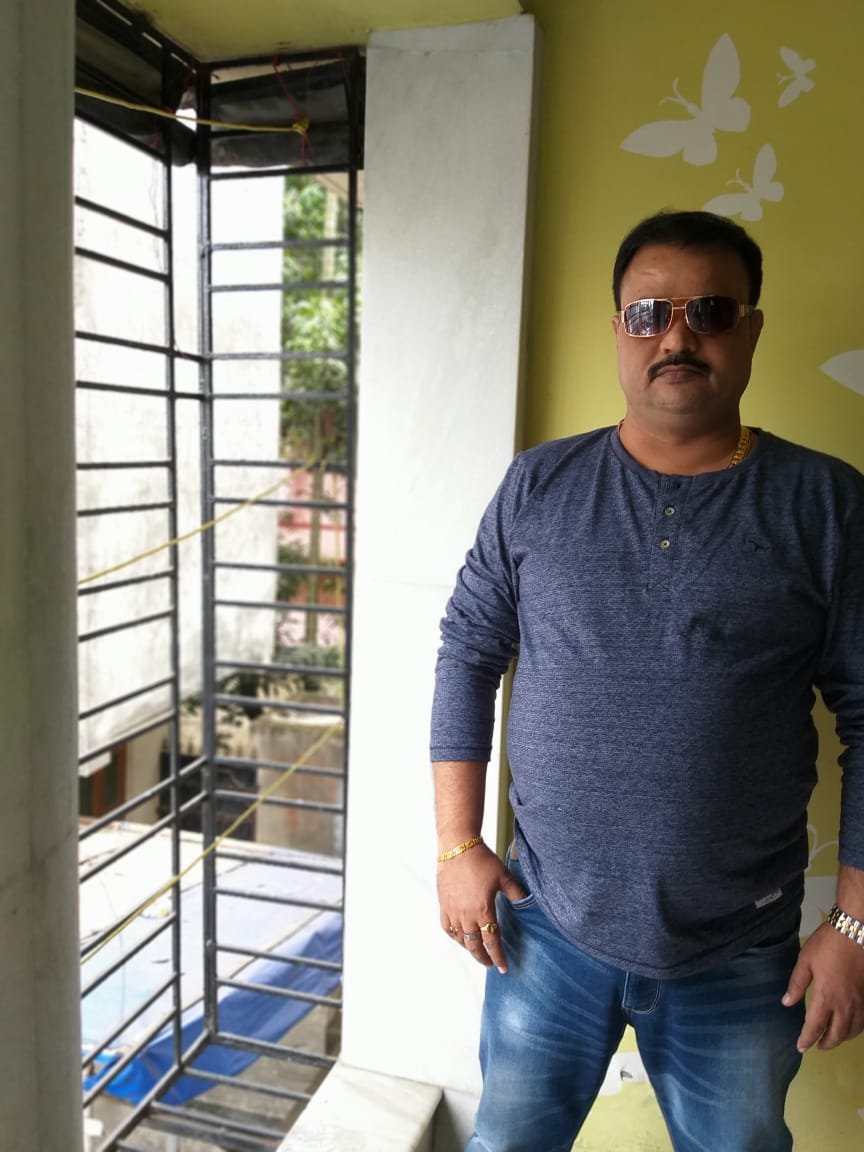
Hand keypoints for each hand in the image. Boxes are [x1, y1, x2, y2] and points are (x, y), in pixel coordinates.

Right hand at [437, 843, 526, 972]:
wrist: (458, 847)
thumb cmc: (482, 860)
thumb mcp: (504, 876)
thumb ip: (516, 893)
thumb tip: (527, 903)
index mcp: (483, 909)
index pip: (492, 941)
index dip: (498, 956)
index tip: (503, 968)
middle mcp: (466, 914)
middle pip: (474, 945)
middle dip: (483, 958)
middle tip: (490, 964)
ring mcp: (453, 910)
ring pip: (460, 939)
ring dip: (469, 949)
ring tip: (477, 952)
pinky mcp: (443, 904)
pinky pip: (447, 927)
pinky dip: (454, 936)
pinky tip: (460, 937)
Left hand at [782, 922, 863, 1050]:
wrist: (854, 932)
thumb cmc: (827, 944)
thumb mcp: (805, 960)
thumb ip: (797, 984)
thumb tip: (787, 1003)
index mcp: (826, 996)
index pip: (815, 1026)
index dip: (807, 1039)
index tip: (800, 1047)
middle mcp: (845, 1004)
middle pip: (837, 1034)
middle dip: (826, 1043)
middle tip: (816, 1047)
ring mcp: (859, 1002)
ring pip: (853, 1030)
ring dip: (841, 1038)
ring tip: (832, 1039)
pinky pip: (863, 1021)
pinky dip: (855, 1029)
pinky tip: (850, 1027)